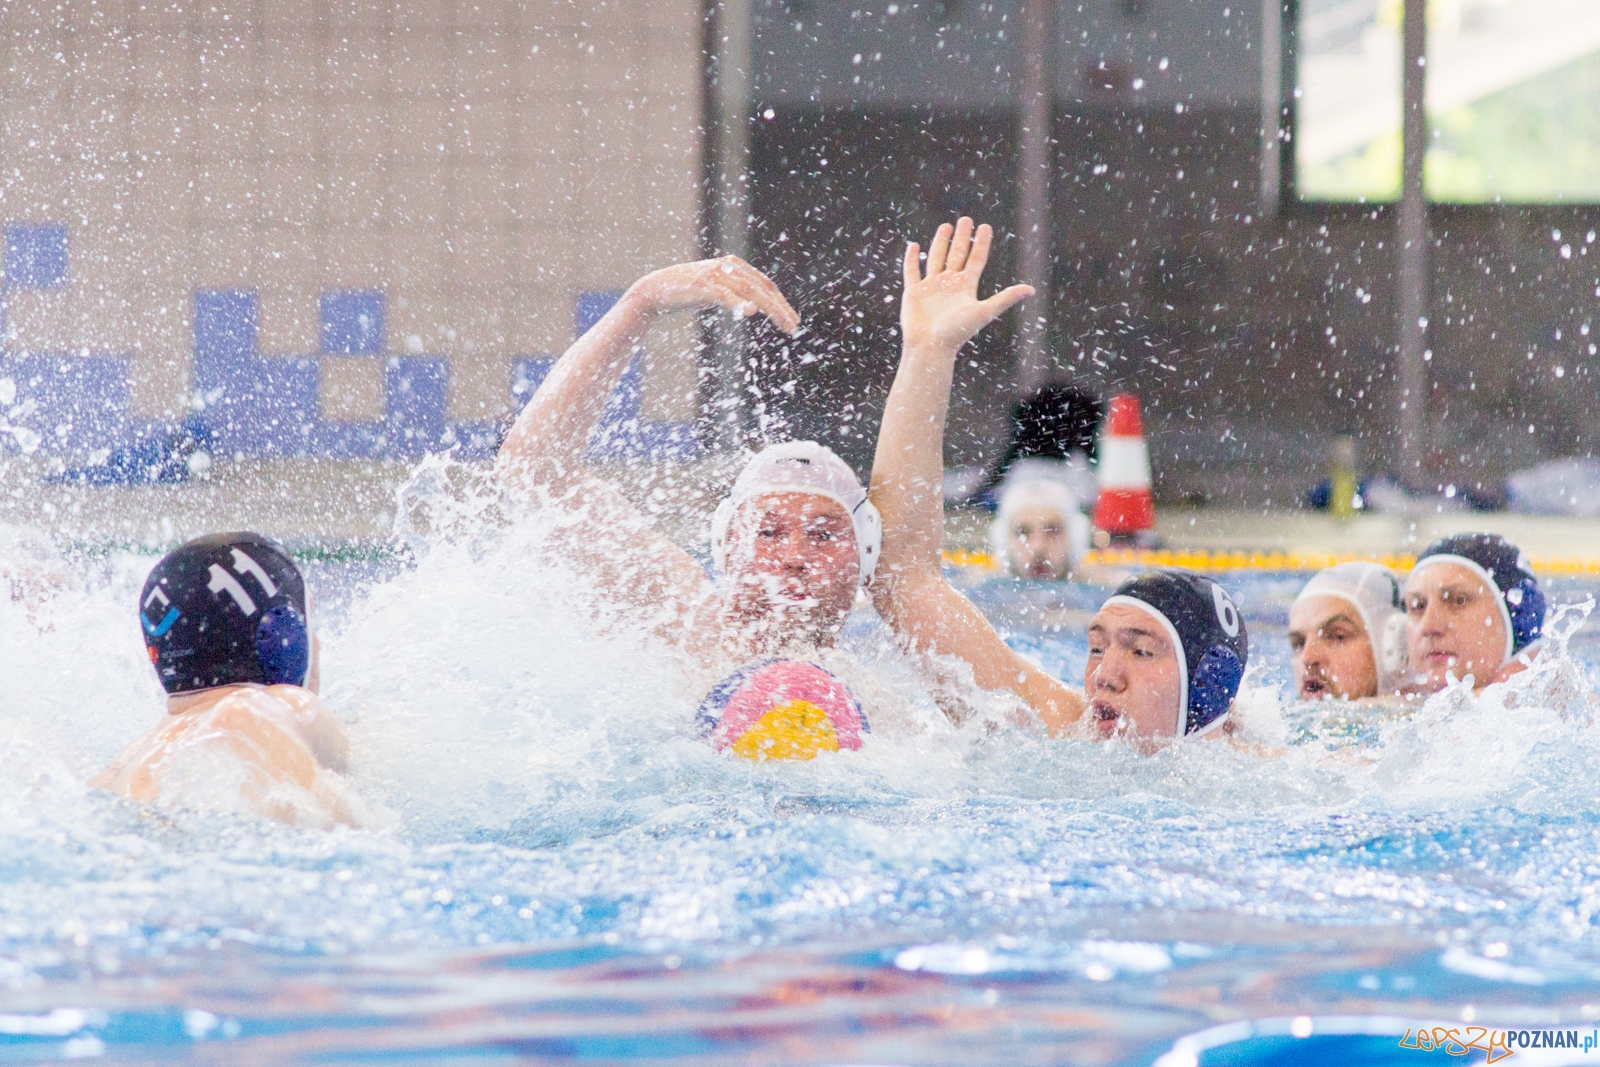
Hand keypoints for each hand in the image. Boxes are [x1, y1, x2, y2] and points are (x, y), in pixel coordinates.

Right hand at [624, 256, 799, 333]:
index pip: (765, 284)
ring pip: (751, 292)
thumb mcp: (717, 291)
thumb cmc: (688, 292)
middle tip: (794, 326)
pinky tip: (752, 312)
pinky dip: (739, 303)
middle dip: (781, 308)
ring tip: (783, 324)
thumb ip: (735, 294)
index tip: (792, 320)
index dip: (781, 302)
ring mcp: (716, 275)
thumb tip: (754, 307)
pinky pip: (726, 296)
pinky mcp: (703, 286)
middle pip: (763, 287)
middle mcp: (729, 266)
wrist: (656, 290)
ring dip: (771, 309)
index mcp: (735, 265)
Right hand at [901, 217, 1032, 350]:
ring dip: (941, 242)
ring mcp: (931, 287)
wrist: (931, 347)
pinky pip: (912, 271)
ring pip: (936, 258)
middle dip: (962, 237)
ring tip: (946, 226)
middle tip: (966, 219)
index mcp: (966, 287)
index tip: (985, 226)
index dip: (981, 243)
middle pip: (957, 254)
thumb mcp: (985, 311)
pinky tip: (913, 246)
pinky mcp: (914, 292)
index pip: (976, 259)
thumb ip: (1006, 298)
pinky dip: (911, 259)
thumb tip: (1032, 289)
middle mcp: (949, 284)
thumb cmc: (958, 332)